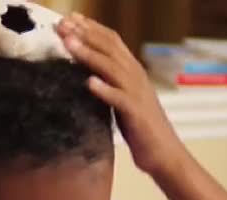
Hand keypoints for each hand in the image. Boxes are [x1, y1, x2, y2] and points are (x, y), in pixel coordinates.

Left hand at [56, 13, 185, 176]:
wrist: (164, 153)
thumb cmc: (140, 127)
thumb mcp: (122, 98)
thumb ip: (110, 82)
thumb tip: (85, 71)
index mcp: (132, 71)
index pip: (111, 41)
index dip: (90, 28)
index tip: (68, 19)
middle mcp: (136, 76)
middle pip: (109, 48)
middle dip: (84, 34)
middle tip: (62, 24)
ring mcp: (137, 94)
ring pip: (112, 68)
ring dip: (89, 55)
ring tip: (68, 44)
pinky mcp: (136, 114)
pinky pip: (119, 99)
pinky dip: (105, 89)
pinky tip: (89, 82)